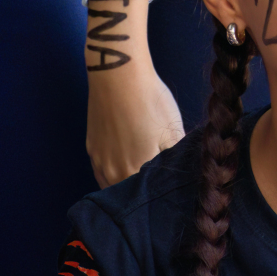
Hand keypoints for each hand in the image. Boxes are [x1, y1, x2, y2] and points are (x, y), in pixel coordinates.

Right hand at [86, 56, 184, 186]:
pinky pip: (101, 173)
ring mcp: (99, 161)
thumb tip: (184, 175)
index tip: (169, 197)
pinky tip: (123, 170)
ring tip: (139, 185)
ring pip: (112, 186)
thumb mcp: (173, 131)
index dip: (158, 199)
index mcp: (137, 172)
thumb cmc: (150, 102)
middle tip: (156, 192)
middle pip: (128, 196)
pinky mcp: (91, 149)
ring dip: (124, 188)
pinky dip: (112, 176)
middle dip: (142, 196)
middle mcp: (114, 173)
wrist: (118, 77)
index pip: (147, 198)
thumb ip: (177, 158)